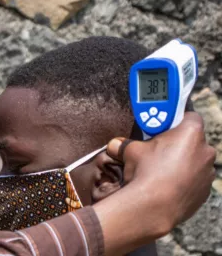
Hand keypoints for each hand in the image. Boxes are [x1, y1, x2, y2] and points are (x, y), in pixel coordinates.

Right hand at [93, 112, 215, 255]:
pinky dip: (185, 180)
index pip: (190, 116)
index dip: (177, 120)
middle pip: (193, 140)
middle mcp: (205, 150)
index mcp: (191, 133)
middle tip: (159, 150)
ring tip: (162, 171)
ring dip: (183, 162)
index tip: (164, 127)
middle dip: (179, 143)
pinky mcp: (205, 190)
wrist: (154, 206)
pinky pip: (196, 180)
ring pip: (196, 161)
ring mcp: (208, 172)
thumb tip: (114, 145)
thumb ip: (125, 144)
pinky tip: (167, 185)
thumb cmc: (145, 172)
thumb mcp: (131, 151)